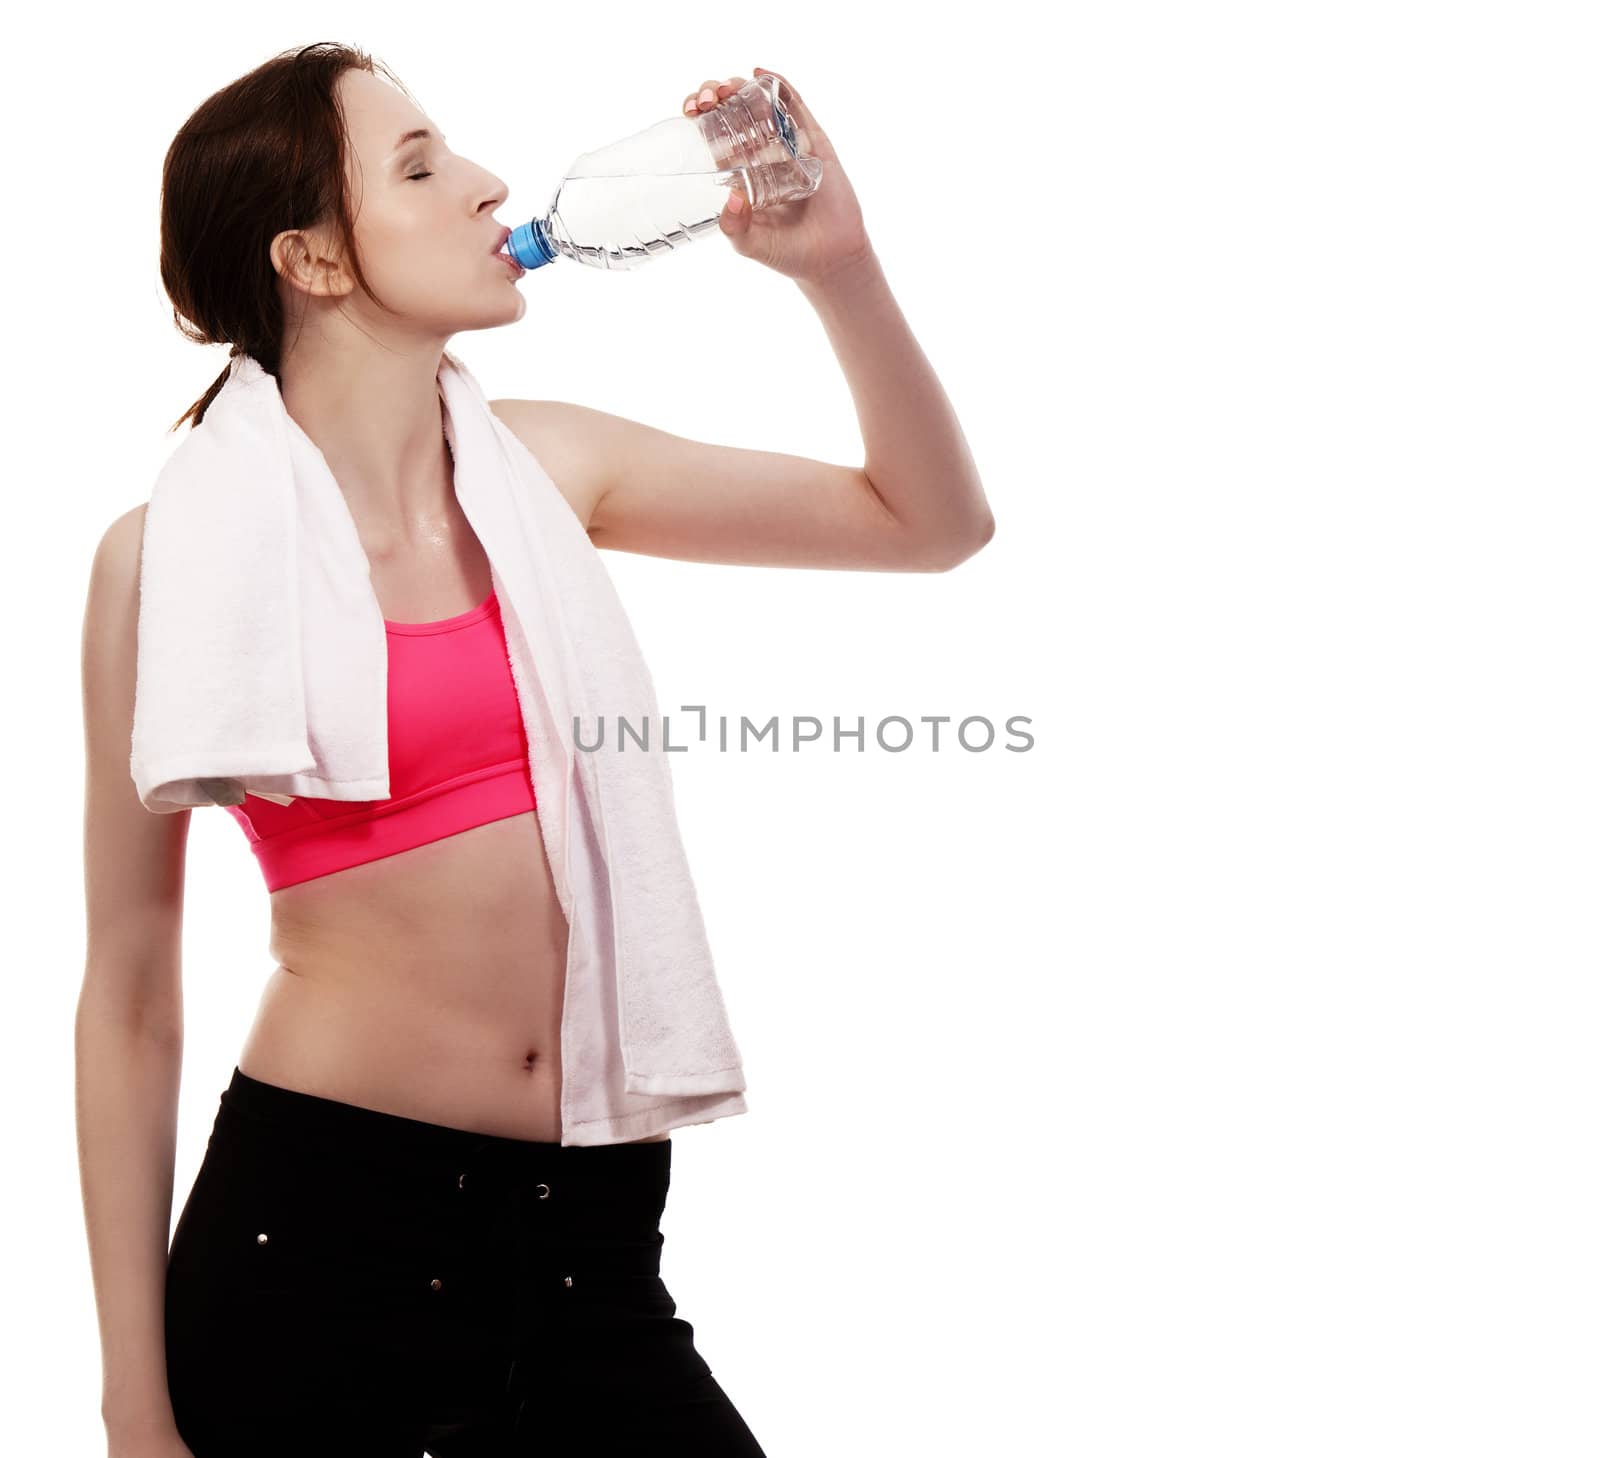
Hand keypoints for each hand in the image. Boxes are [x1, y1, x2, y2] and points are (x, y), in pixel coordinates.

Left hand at [683, 68, 872, 286]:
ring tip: (726, 88)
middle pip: (732, 111)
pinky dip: (780, 86)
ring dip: (740, 86)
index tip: (690, 110)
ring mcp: (788, 145)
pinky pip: (796, 107)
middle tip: (707, 100)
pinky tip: (762, 75)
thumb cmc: (788, 253)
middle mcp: (761, 153)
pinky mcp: (813, 143)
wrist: (831, 258)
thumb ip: (735, 228)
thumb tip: (732, 197)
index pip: (713, 132)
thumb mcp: (750, 245)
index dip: (699, 115)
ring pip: (760, 102)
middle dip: (715, 95)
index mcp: (740, 172)